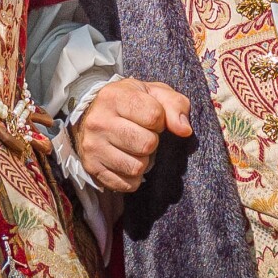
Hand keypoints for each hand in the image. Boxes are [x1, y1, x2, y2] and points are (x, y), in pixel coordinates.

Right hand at [72, 78, 191, 192]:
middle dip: (152, 141)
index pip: (154, 115)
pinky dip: (132, 177)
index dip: (160, 120)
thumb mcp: (154, 93)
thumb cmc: (130, 102)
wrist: (92, 113)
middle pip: (147, 144)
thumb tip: (185, 130)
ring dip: (143, 160)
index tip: (152, 118)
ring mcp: (93, 147)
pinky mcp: (92, 168)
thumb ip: (175, 105)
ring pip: (136, 167)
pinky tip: (126, 160)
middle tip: (142, 133)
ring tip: (133, 147)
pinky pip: (126, 184)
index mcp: (114, 97)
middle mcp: (99, 121)